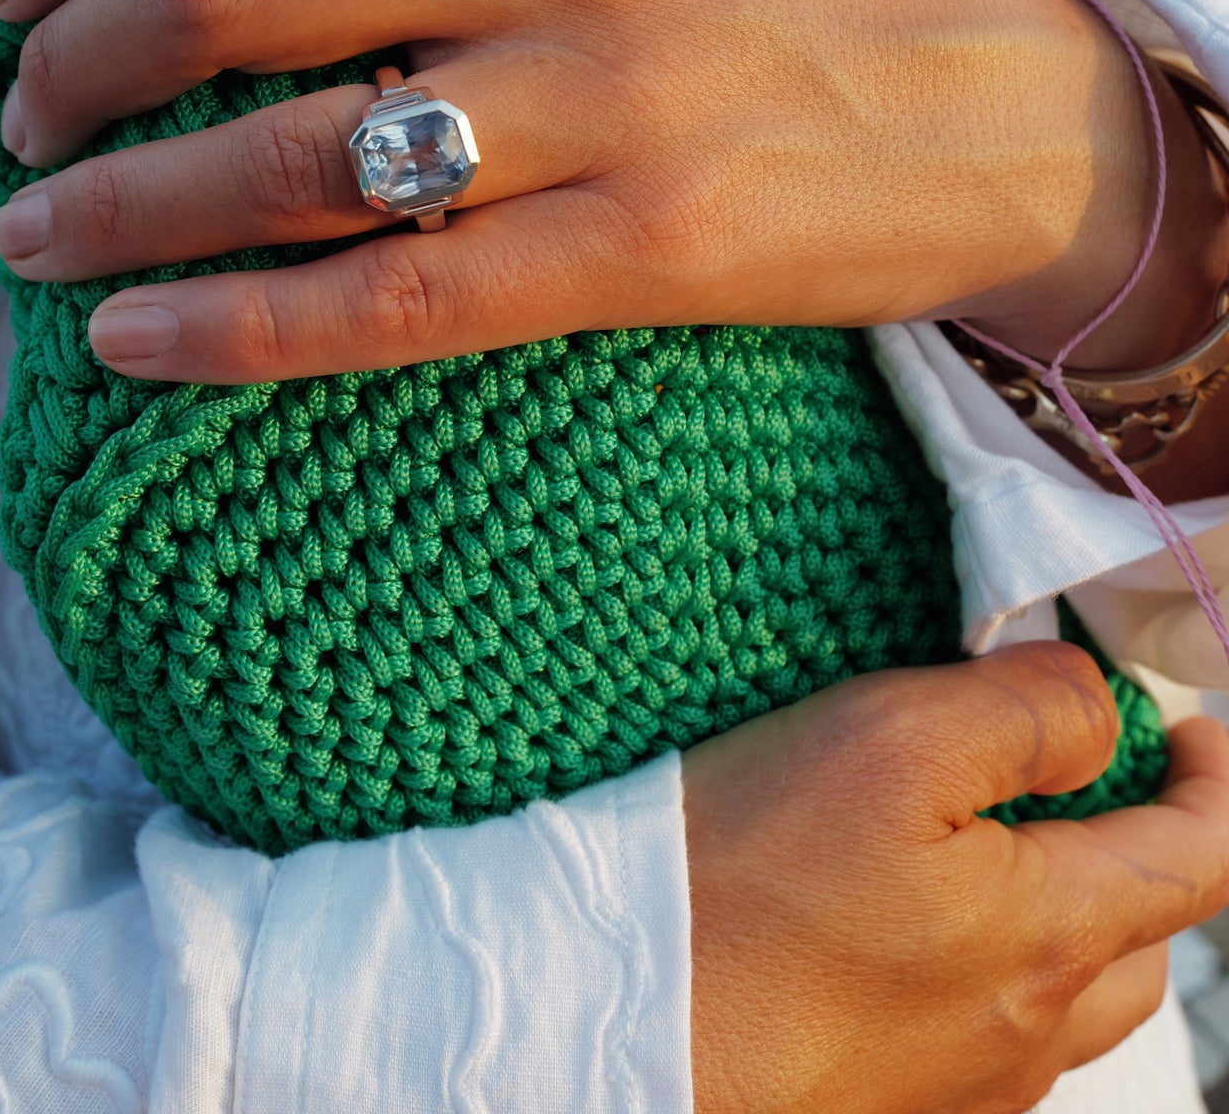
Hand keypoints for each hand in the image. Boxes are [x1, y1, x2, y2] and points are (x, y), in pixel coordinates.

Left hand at [0, 0, 1213, 383]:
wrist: (1001, 103)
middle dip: (72, 64)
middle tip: (17, 126)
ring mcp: (608, 92)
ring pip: (288, 154)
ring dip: (120, 204)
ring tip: (37, 237)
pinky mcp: (651, 246)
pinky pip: (392, 297)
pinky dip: (235, 325)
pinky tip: (136, 341)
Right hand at [679, 640, 1228, 1112]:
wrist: (616, 1017)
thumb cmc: (744, 880)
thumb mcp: (889, 743)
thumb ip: (1023, 713)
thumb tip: (1101, 710)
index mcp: (1046, 934)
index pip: (1198, 858)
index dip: (1214, 782)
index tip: (1190, 732)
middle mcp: (1023, 1032)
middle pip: (1135, 938)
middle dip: (1133, 851)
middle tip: (1072, 782)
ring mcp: (954, 1084)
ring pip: (1057, 998)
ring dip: (1054, 919)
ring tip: (977, 851)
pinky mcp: (882, 1101)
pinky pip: (976, 1039)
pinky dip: (974, 973)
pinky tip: (893, 932)